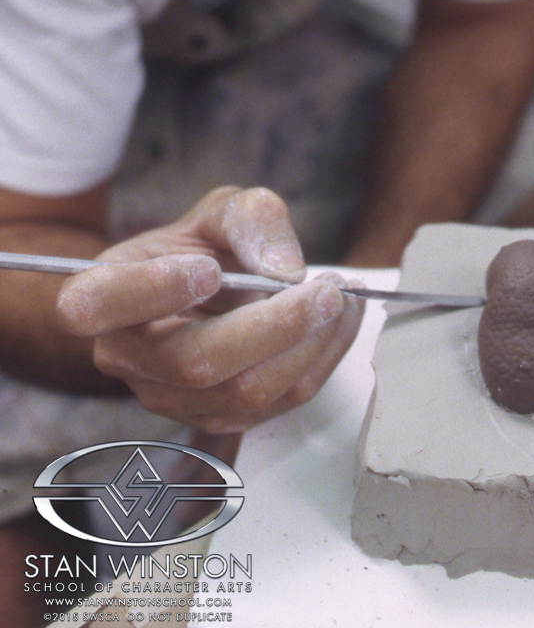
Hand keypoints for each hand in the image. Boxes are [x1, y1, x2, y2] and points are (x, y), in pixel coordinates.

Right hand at [55, 186, 363, 431]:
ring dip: (308, 344)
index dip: (151, 291)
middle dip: (275, 326)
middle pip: (196, 362)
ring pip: (245, 390)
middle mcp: (125, 356)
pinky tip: (340, 320)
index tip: (210, 269)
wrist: (212, 285)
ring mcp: (168, 398)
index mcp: (103, 293)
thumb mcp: (223, 209)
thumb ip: (252, 220)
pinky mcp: (216, 418)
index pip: (96, 305)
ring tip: (342, 296)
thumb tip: (285, 271)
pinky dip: (320, 359)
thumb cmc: (205, 245)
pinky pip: (277, 402)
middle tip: (326, 289)